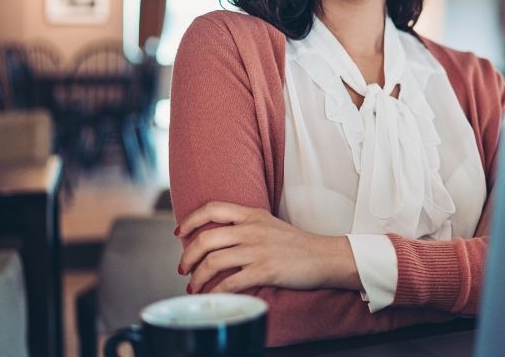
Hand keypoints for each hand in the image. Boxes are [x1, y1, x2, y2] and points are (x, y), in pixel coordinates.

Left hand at [176, 201, 360, 293]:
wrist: (324, 256)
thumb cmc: (296, 244)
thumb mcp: (269, 224)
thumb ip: (245, 225)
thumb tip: (218, 236)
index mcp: (252, 214)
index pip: (213, 209)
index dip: (191, 220)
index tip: (180, 233)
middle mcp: (252, 229)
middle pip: (206, 239)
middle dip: (187, 257)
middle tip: (182, 269)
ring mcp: (258, 250)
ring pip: (213, 262)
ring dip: (197, 278)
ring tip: (194, 286)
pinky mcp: (265, 270)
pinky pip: (230, 283)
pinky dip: (216, 292)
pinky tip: (212, 296)